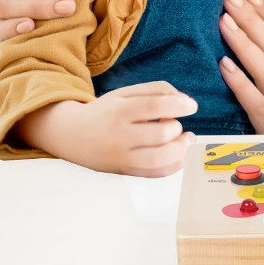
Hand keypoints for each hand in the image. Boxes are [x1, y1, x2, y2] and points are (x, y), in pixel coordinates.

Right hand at [16, 81, 197, 176]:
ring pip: (159, 159)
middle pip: (160, 134)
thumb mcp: (125, 93)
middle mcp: (118, 136)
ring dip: (180, 148)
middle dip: (176, 127)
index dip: (179, 105)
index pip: (155, 106)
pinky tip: (178, 155)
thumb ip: (156, 90)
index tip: (192, 106)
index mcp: (119, 110)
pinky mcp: (123, 172)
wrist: (71, 135)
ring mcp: (120, 157)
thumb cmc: (106, 111)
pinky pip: (154, 174)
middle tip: (174, 123)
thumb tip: (184, 100)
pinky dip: (173, 166)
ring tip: (184, 139)